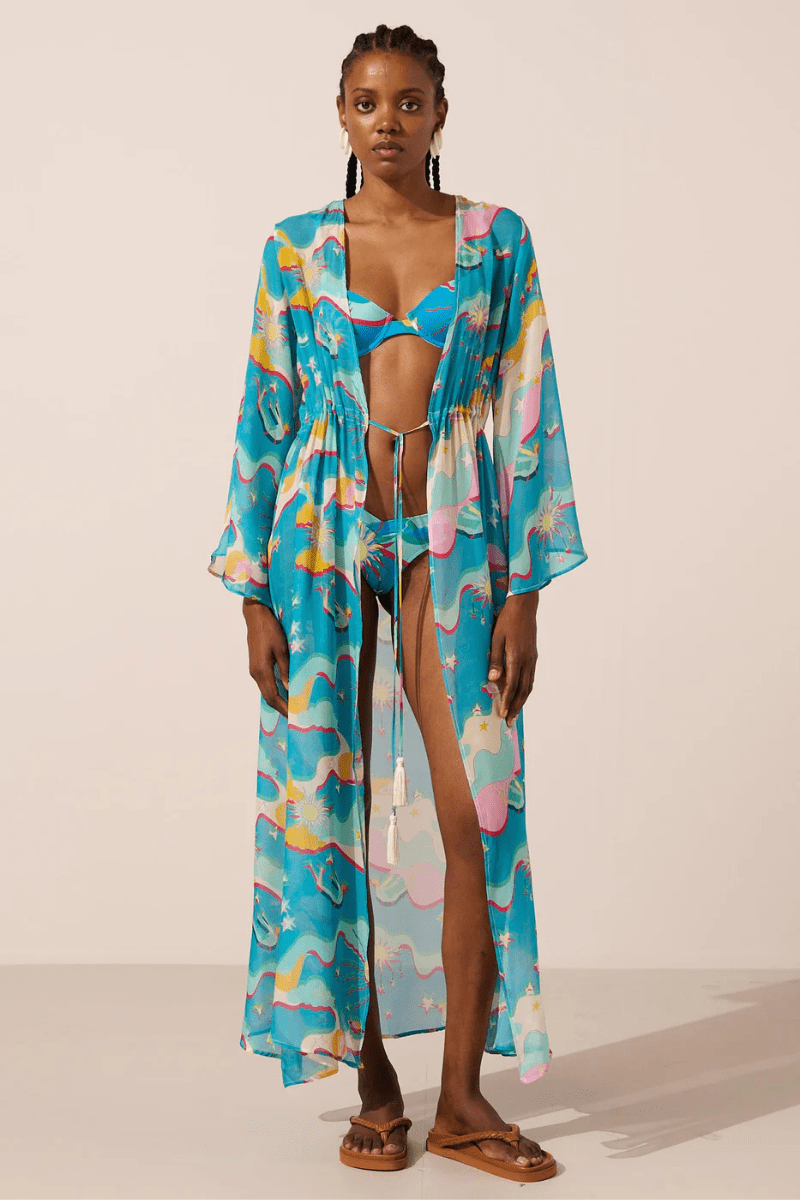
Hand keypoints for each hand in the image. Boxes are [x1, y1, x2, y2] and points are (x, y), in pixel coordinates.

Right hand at [242, 598, 289, 718]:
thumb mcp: (282, 649)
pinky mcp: (256, 664)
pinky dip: (275, 691)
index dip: (283, 709)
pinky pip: (265, 683)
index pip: (273, 697)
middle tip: (296, 716)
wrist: (256, 615)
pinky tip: (285, 692)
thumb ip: (286, 669)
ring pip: (266, 691)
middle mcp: (256, 673)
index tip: (294, 718)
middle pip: (268, 697)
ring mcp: (254, 669)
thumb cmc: (270, 629)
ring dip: (278, 700)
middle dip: (281, 708)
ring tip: (292, 706)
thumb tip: (290, 688)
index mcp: (262, 671)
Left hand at [487, 591, 539, 725]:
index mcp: (517, 657)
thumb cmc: (506, 620)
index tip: (502, 714)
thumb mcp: (496, 637)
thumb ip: (495, 659)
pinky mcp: (534, 656)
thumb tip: (493, 679)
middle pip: (523, 690)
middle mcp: (527, 661)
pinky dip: (526, 690)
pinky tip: (522, 696)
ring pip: (529, 686)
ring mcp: (532, 659)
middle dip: (516, 707)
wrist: (524, 606)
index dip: (507, 701)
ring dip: (522, 702)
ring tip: (516, 714)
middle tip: (510, 722)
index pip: (512, 684)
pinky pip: (531, 678)